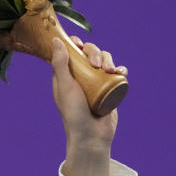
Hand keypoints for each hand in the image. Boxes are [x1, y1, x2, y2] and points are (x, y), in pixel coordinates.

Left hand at [51, 36, 126, 175]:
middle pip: (89, 53)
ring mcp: (96, 82)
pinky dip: (120, 69)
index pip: (70, 52)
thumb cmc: (74, 113)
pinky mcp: (109, 88)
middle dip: (95, 53)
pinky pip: (116, 73)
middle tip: (96, 65)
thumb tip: (55, 39)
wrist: (91, 136)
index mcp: (66, 75)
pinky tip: (120, 73)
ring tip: (111, 71)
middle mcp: (80, 76)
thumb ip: (60, 64)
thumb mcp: (65, 87)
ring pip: (104, 60)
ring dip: (109, 60)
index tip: (78, 45)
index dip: (74, 45)